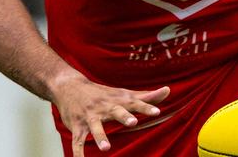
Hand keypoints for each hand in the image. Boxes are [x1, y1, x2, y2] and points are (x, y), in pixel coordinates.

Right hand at [50, 72, 169, 154]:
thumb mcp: (124, 94)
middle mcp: (105, 107)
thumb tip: (168, 91)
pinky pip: (77, 141)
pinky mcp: (77, 127)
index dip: (146, 107)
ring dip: (100, 136)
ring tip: (106, 147)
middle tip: (133, 122)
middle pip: (116, 111)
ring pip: (95, 127)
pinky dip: (78, 152)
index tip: (157, 112)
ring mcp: (90, 117)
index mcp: (118, 101)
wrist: (70, 87)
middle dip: (124, 116)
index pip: (135, 103)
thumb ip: (146, 96)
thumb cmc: (103, 93)